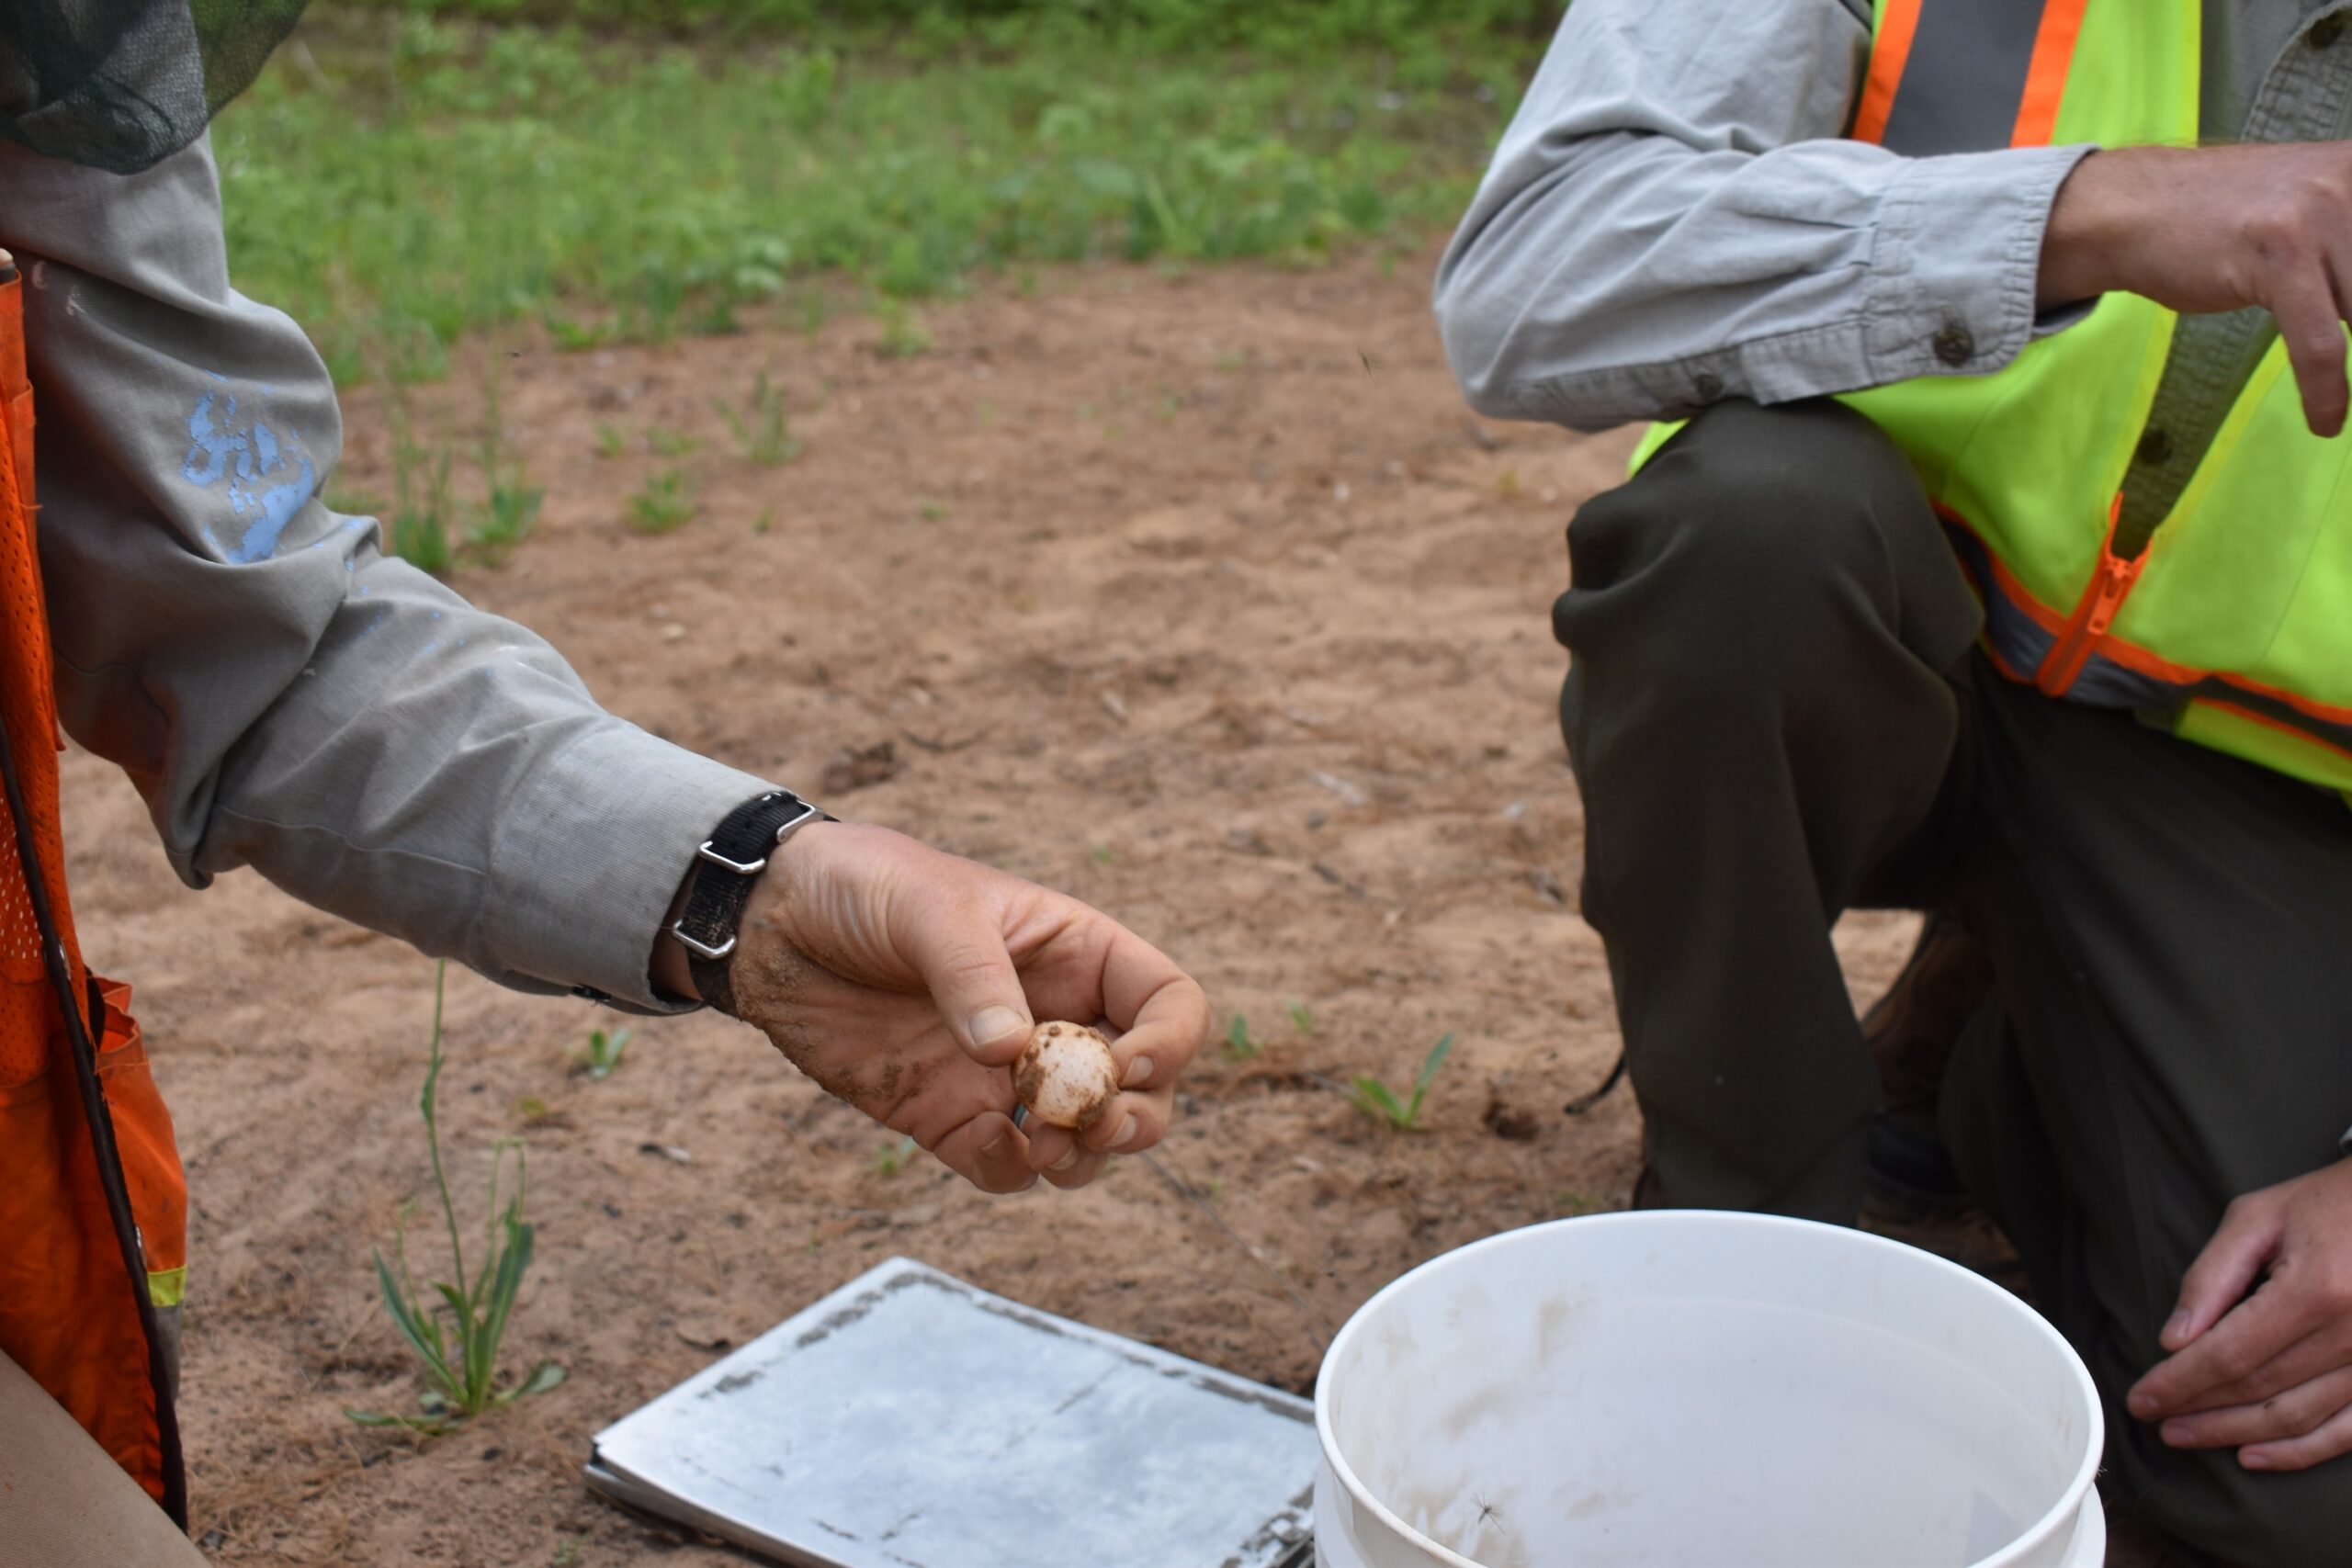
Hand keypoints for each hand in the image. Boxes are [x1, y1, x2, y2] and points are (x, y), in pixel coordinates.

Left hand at [668, 820, 1207, 1194]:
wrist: (773, 923)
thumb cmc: (865, 886)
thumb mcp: (929, 908)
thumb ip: (973, 976)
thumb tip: (1011, 1053)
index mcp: (1077, 953)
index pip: (1167, 1003)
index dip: (1169, 1042)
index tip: (1124, 1064)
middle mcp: (1056, 1018)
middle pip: (1145, 1089)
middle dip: (1137, 1118)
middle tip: (1093, 1125)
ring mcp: (1005, 1075)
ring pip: (1083, 1138)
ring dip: (1082, 1157)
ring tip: (1044, 1145)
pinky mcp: (949, 1116)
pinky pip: (1004, 1165)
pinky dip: (1013, 1173)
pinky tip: (995, 1151)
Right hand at [2039, 143, 2351, 435]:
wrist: (2133, 208)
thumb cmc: (2215, 220)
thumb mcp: (2307, 213)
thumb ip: (2348, 246)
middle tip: (2351, 373)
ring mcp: (2319, 215)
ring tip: (2342, 406)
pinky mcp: (2279, 254)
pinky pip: (2322, 341)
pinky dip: (2326, 389)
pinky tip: (2326, 419)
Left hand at [2127, 1157, 2351, 1470]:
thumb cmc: (2323, 1205)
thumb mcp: (2257, 1219)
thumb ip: (2211, 1277)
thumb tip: (2174, 1339)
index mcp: (2314, 1291)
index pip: (2229, 1354)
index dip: (2180, 1382)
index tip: (2141, 1400)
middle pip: (2259, 1389)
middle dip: (2199, 1409)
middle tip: (2154, 1419)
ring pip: (2297, 1417)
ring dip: (2236, 1433)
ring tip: (2188, 1435)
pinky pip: (2347, 1431)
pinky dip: (2300, 1452)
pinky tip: (2254, 1456)